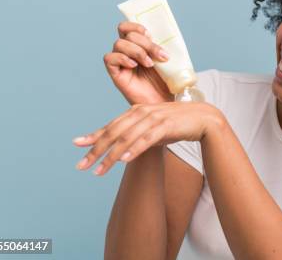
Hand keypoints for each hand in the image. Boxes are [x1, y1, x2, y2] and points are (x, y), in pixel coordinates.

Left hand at [72, 101, 224, 175]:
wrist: (204, 118)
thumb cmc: (179, 124)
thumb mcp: (154, 129)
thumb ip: (138, 135)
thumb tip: (122, 150)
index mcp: (137, 110)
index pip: (111, 125)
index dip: (94, 135)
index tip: (77, 145)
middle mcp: (142, 112)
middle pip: (114, 132)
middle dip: (96, 150)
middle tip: (81, 165)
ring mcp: (154, 118)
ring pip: (127, 138)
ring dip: (111, 156)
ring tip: (99, 171)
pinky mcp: (166, 125)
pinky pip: (146, 139)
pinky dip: (134, 149)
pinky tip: (123, 160)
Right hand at [103, 22, 173, 104]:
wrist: (164, 102)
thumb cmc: (167, 81)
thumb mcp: (167, 60)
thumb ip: (162, 46)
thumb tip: (166, 34)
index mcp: (139, 45)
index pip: (127, 27)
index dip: (136, 26)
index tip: (150, 34)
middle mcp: (127, 51)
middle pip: (127, 34)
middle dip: (146, 43)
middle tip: (160, 56)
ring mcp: (120, 62)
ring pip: (119, 44)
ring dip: (137, 51)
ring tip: (149, 64)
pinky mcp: (115, 74)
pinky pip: (109, 59)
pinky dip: (122, 58)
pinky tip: (134, 66)